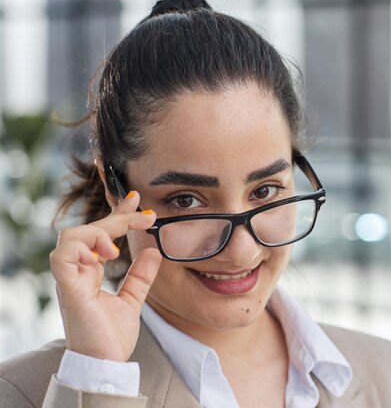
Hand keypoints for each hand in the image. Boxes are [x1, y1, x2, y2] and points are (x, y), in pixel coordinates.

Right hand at [50, 192, 161, 361]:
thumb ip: (141, 275)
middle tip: (145, 215)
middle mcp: (77, 272)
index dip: (115, 215)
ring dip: (97, 232)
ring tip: (118, 248)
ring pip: (70, 237)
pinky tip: (103, 256)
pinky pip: (62, 257)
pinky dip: (81, 249)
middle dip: (117, 217)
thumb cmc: (112, 336)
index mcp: (89, 273)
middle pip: (88, 230)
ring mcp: (70, 279)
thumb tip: (154, 251)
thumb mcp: (132, 299)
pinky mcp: (68, 289)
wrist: (105, 363)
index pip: (99, 234)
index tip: (136, 201)